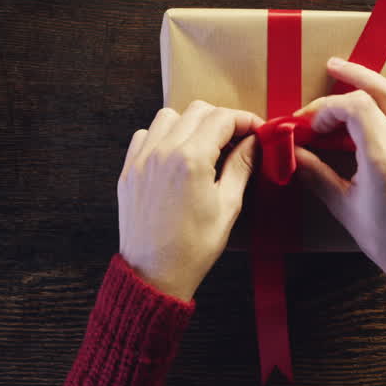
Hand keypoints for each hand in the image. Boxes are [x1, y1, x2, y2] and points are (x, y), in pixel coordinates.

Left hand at [119, 102, 261, 300]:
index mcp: (191, 159)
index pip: (222, 118)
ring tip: (205, 147)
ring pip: (168, 116)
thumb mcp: (228, 207)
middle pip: (197, 110)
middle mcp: (163, 152)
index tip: (257, 130)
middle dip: (221, 120)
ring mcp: (142, 159)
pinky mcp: (128, 170)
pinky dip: (163, 137)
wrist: (153, 274)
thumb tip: (255, 141)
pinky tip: (176, 157)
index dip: (245, 120)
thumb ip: (241, 166)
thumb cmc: (193, 248)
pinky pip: (145, 135)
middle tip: (236, 140)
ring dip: (191, 124)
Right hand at [294, 47, 385, 283]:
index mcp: (383, 158)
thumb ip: (317, 175)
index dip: (326, 109)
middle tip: (323, 74)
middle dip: (345, 80)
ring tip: (346, 66)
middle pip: (374, 93)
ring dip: (371, 74)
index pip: (353, 109)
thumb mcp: (345, 208)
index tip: (309, 125)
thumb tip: (294, 153)